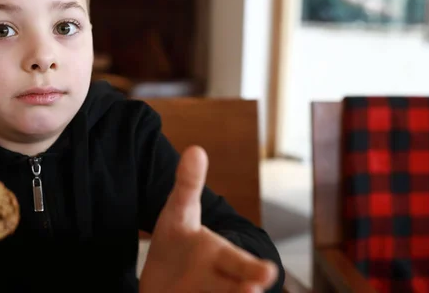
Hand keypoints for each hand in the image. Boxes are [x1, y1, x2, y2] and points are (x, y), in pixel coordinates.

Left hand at [140, 146, 277, 292]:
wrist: (162, 269)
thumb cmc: (178, 239)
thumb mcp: (178, 211)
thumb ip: (188, 185)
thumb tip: (195, 149)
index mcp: (223, 257)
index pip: (243, 264)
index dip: (254, 270)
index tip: (265, 272)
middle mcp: (221, 284)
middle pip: (238, 292)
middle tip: (251, 291)